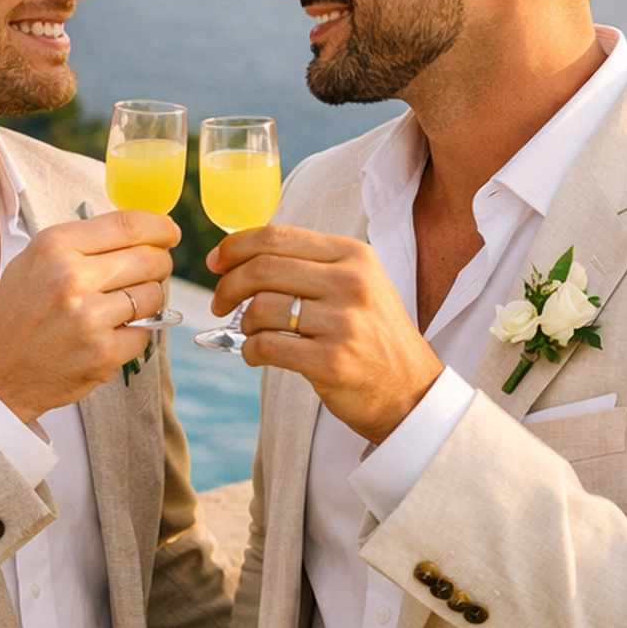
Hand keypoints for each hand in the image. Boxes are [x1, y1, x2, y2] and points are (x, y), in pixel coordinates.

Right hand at [0, 211, 177, 421]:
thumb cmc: (15, 313)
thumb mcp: (34, 261)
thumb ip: (82, 244)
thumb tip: (139, 231)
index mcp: (54, 247)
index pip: (128, 224)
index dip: (159, 226)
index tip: (169, 232)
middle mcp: (72, 278)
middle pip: (150, 259)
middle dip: (159, 263)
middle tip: (152, 271)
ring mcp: (89, 318)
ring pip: (154, 296)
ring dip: (149, 299)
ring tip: (124, 305)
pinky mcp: (102, 354)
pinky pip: (145, 333)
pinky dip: (136, 333)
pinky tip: (112, 333)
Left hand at [207, 224, 443, 444]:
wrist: (410, 390)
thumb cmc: (372, 334)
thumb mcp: (356, 283)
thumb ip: (309, 263)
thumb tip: (241, 254)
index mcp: (353, 255)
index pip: (277, 237)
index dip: (236, 247)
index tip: (217, 262)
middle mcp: (351, 283)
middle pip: (262, 269)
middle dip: (229, 285)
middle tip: (220, 302)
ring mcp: (343, 323)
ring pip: (261, 308)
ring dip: (243, 323)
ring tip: (251, 333)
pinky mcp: (331, 361)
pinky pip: (267, 346)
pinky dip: (250, 350)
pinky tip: (256, 354)